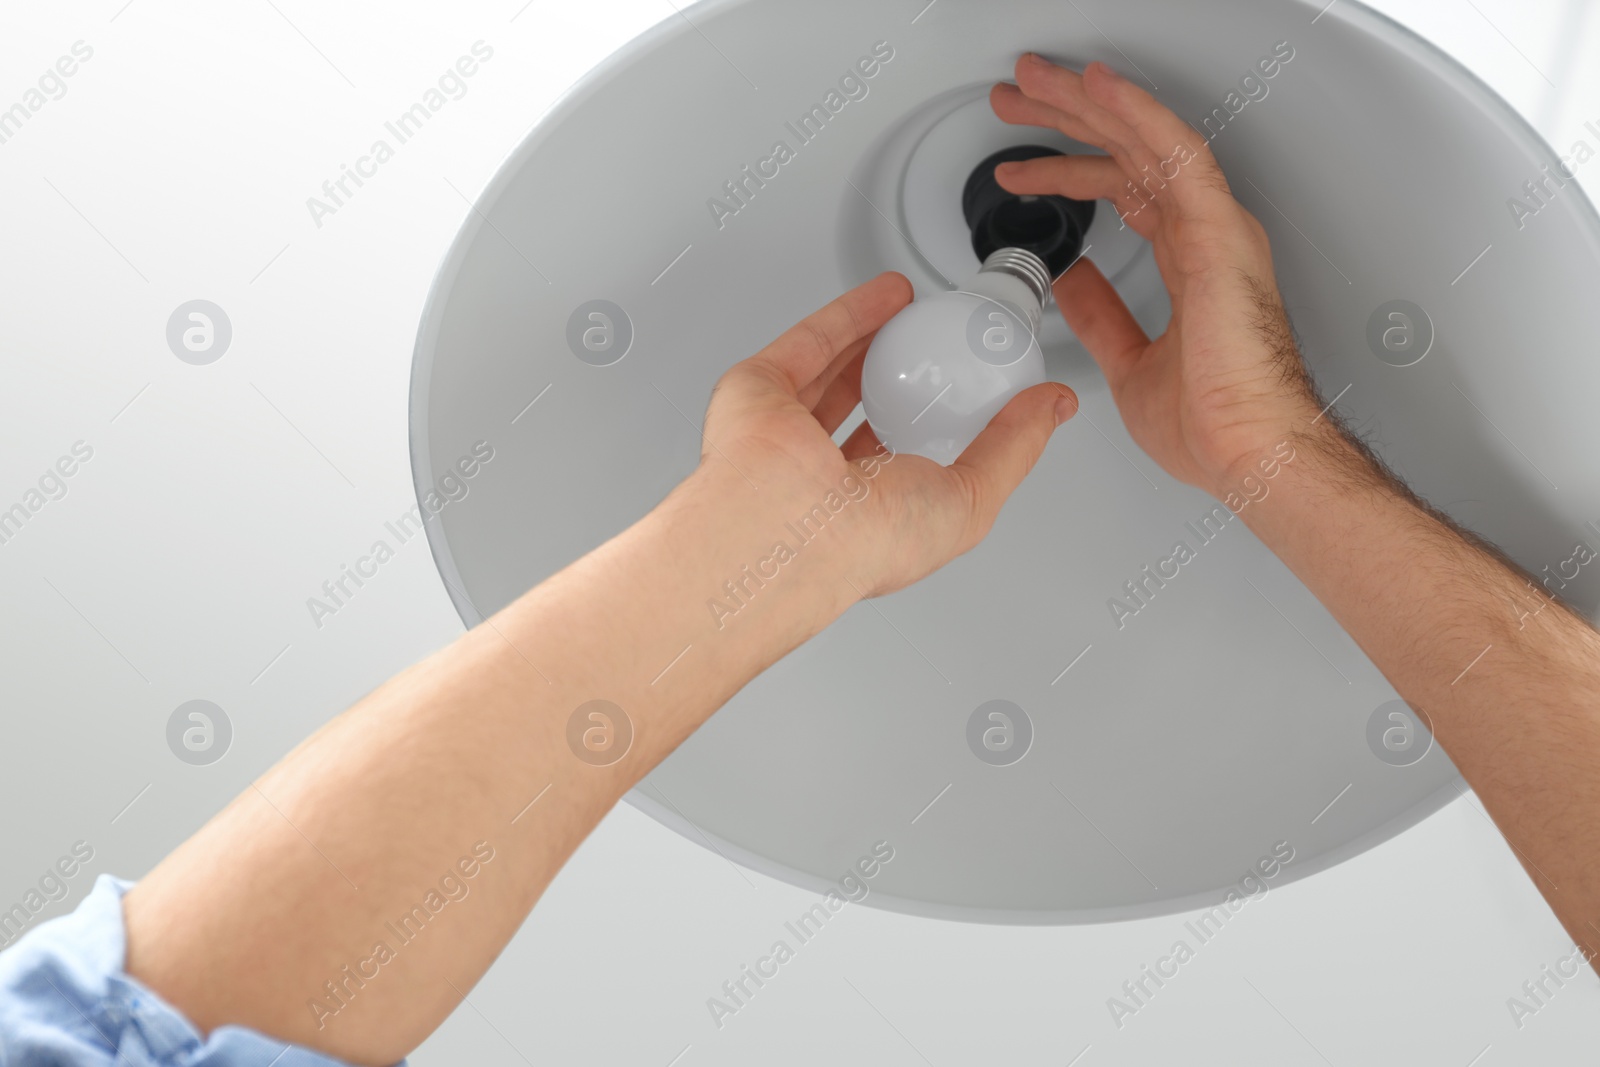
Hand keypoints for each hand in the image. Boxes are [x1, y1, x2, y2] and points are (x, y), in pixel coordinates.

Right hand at [692, 271, 1076, 599]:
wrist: (792, 525)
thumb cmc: (862, 544)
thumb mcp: (970, 500)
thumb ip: (1013, 448)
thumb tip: (1052, 408)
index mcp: (869, 513)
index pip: (905, 462)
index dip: (939, 425)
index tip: (973, 394)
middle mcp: (822, 476)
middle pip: (868, 410)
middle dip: (904, 377)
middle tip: (942, 347)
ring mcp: (787, 432)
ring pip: (834, 370)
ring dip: (878, 337)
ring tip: (919, 312)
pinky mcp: (759, 390)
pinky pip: (807, 341)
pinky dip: (849, 314)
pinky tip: (886, 296)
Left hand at [990, 54, 1322, 497]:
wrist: (1247, 452)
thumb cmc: (1212, 426)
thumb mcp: (1128, 363)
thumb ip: (1103, 317)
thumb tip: (1073, 282)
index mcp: (1188, 261)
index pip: (1122, 191)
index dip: (1069, 168)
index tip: (1020, 164)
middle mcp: (1203, 234)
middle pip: (1126, 153)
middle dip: (1067, 120)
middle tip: (1015, 97)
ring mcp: (1213, 228)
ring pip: (1143, 140)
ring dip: (1087, 103)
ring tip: (1035, 79)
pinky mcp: (1216, 233)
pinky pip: (1174, 153)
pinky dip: (1136, 112)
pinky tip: (1098, 85)